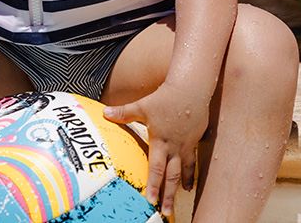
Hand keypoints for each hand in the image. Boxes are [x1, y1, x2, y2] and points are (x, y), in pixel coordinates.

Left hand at [103, 83, 208, 217]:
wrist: (190, 89)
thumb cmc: (164, 97)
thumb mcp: (142, 105)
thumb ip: (124, 113)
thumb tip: (106, 113)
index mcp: (160, 141)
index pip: (156, 168)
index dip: (153, 184)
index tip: (151, 199)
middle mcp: (174, 146)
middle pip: (171, 175)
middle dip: (168, 194)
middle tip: (166, 211)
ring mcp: (186, 144)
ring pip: (184, 170)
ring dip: (181, 184)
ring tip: (181, 196)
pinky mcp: (194, 140)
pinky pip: (193, 159)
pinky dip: (191, 171)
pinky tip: (190, 178)